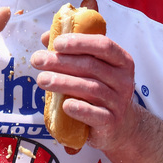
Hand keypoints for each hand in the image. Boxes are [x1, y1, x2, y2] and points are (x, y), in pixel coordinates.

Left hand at [31, 31, 136, 154]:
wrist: (118, 125)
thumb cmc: (100, 87)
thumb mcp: (92, 66)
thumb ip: (72, 50)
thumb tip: (47, 38)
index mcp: (121, 60)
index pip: (103, 45)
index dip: (80, 42)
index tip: (57, 43)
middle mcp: (124, 80)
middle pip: (92, 66)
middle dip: (62, 62)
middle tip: (38, 60)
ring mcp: (119, 102)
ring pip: (91, 89)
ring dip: (63, 82)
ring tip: (41, 79)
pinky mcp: (111, 122)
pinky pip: (96, 115)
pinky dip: (80, 109)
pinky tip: (65, 105)